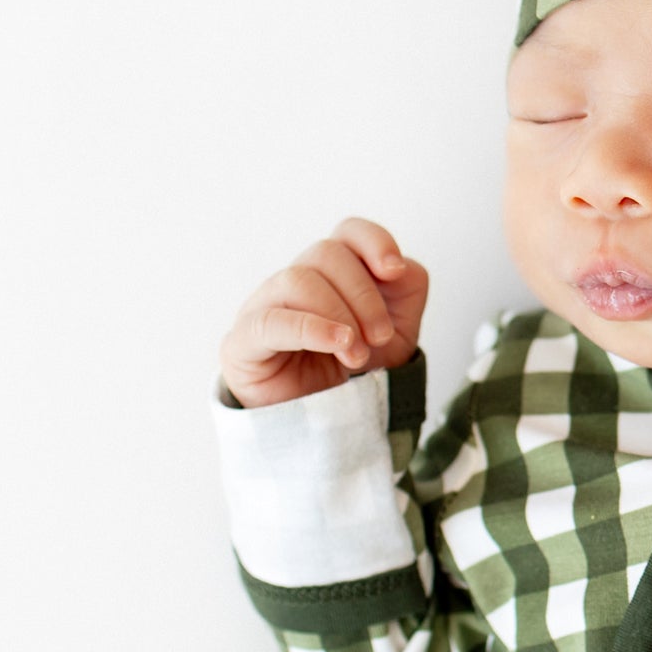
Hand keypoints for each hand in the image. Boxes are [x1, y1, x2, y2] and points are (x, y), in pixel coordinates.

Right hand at [219, 217, 430, 407]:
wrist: (324, 420)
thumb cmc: (354, 367)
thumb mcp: (399, 331)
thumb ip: (408, 291)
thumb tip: (400, 268)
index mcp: (333, 272)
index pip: (348, 231)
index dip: (374, 241)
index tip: (394, 270)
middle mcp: (296, 279)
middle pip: (327, 253)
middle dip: (364, 296)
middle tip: (380, 337)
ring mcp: (265, 305)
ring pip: (299, 279)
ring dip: (340, 316)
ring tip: (357, 355)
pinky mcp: (243, 340)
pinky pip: (271, 320)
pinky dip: (310, 328)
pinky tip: (337, 344)